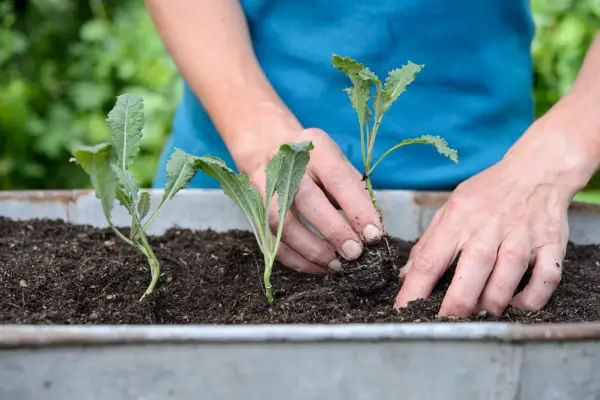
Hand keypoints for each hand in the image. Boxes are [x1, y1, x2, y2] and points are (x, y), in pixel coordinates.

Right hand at [229, 112, 383, 274]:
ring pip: (282, 224)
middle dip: (333, 230)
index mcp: (316, 148)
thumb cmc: (313, 160)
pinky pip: (270, 240)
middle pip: (306, 199)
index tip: (373, 235)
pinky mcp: (253, 208)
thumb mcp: (337, 163)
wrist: (265, 144)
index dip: (356, 208)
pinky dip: (295, 259)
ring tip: (335, 265)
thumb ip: (354, 192)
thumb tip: (372, 231)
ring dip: (311, 250)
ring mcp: (263, 186)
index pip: (338, 178)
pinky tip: (316, 268)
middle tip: (354, 254)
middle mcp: (285, 164)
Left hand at [394, 97, 595, 317]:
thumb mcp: (450, 207)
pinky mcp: (551, 244)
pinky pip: (544, 279)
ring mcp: (522, 235)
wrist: (536, 170)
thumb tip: (406, 276)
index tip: (404, 311)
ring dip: (491, 304)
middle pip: (470, 271)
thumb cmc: (488, 192)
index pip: (430, 260)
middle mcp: (489, 226)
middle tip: (445, 324)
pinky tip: (515, 305)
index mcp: (458, 217)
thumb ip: (428, 242)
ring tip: (480, 315)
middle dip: (456, 306)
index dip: (414, 291)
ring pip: (506, 277)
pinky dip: (530, 300)